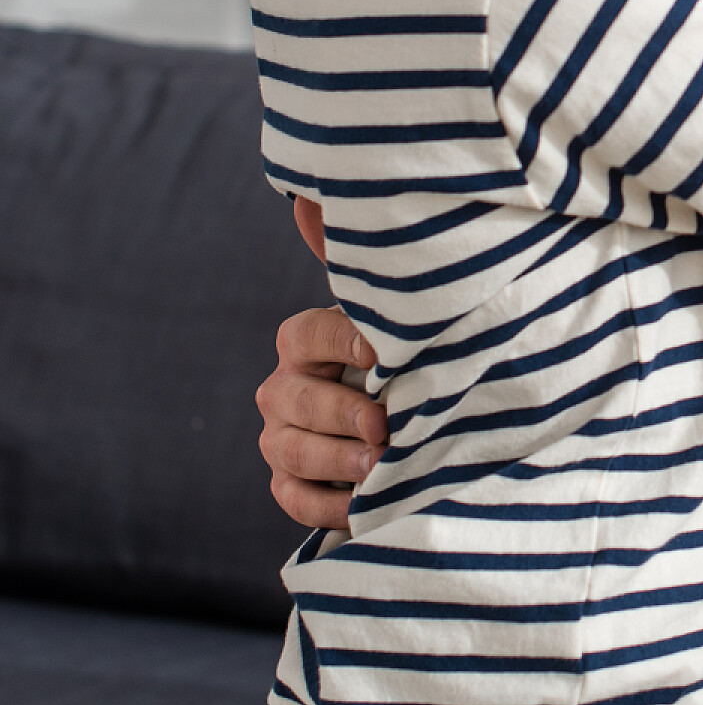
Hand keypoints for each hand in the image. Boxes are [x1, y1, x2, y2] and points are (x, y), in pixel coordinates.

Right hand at [256, 197, 387, 525]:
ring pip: (291, 451)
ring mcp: (281, 438)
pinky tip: (363, 504)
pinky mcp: (291, 483)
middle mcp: (283, 388)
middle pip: (295, 400)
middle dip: (340, 414)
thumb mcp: (397, 316)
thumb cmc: (406, 358)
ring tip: (380, 465)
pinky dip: (327, 506)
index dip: (337, 344)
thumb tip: (311, 198)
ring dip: (336, 461)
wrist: (419, 418)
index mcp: (303, 341)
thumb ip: (363, 267)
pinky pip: (294, 499)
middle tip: (386, 425)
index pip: (302, 337)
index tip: (379, 355)